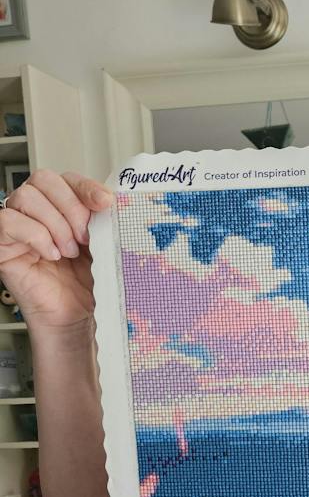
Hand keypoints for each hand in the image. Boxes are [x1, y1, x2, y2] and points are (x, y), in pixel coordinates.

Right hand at [0, 170, 112, 330]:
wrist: (76, 318)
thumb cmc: (86, 286)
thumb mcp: (102, 246)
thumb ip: (103, 220)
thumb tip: (109, 200)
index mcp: (62, 206)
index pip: (67, 178)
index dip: (85, 187)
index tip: (105, 203)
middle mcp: (37, 211)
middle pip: (44, 179)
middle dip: (71, 207)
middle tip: (85, 237)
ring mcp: (17, 224)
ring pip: (27, 196)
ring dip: (55, 225)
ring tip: (68, 252)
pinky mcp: (2, 243)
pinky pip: (8, 221)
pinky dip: (35, 236)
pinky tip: (50, 255)